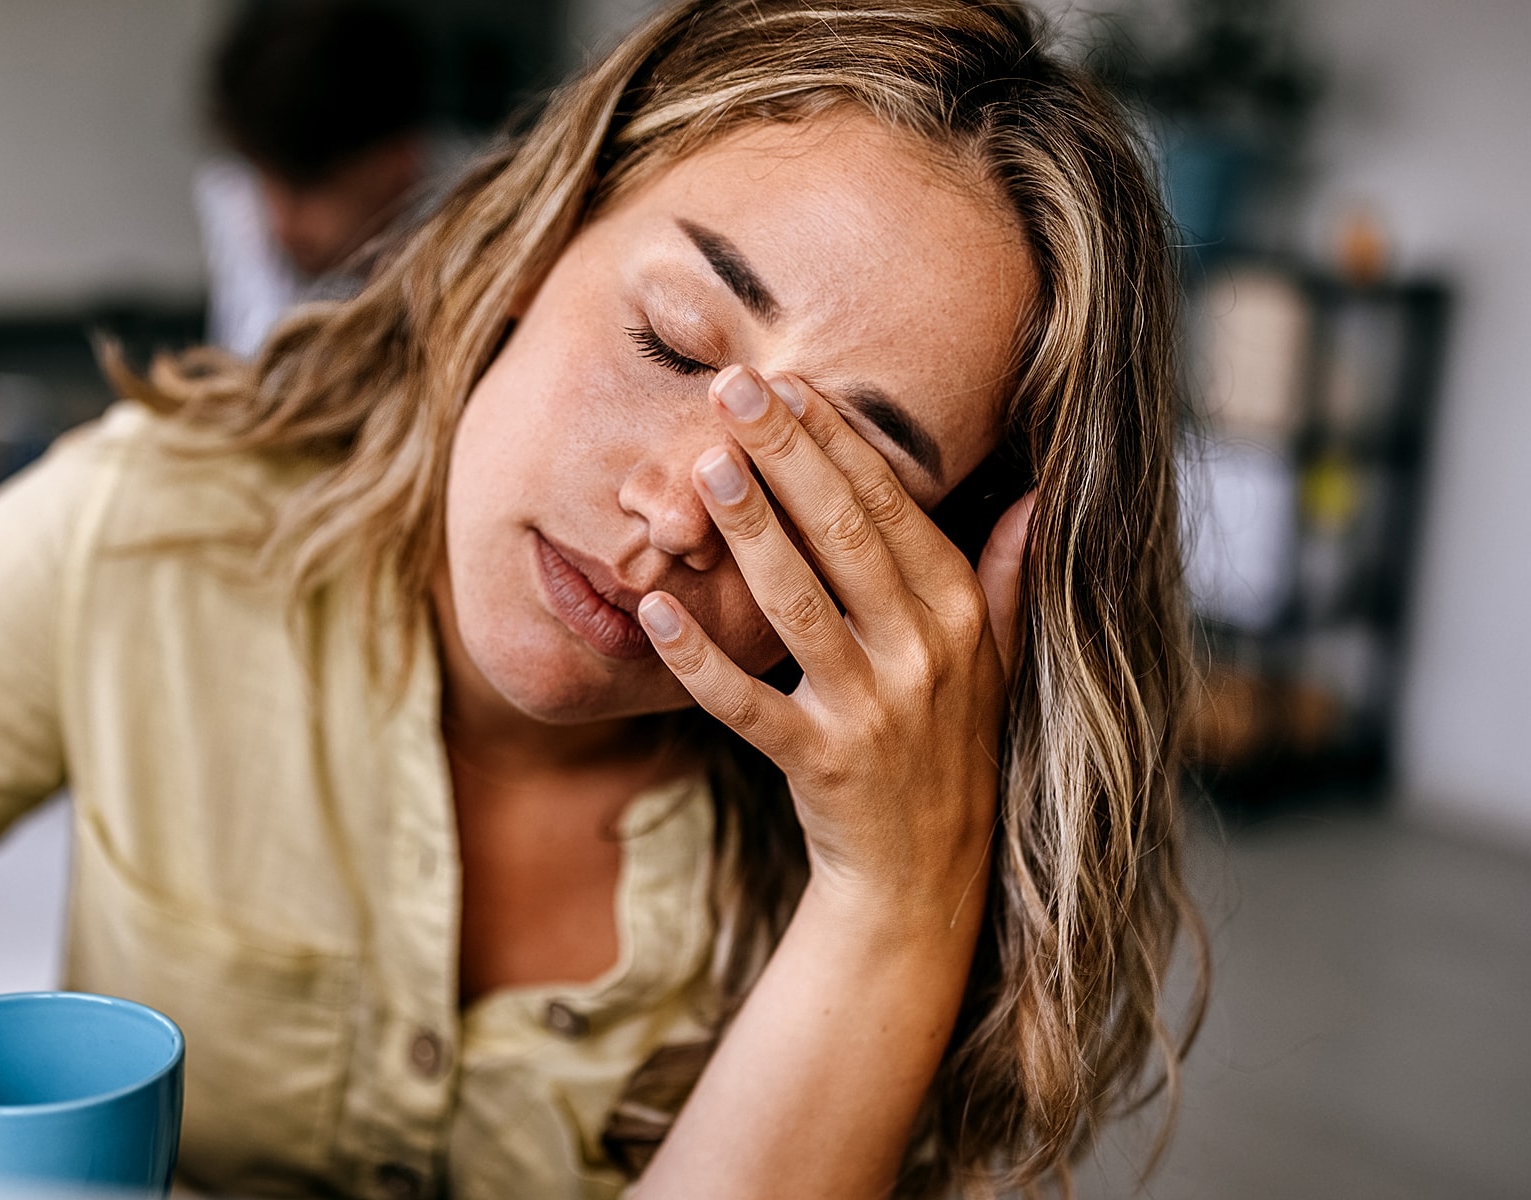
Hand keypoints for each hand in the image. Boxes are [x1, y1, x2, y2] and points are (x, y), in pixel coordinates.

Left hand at [639, 365, 1033, 916]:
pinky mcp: (820, 765)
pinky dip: (701, 661)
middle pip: (845, 537)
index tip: (790, 383)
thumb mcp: (997, 661)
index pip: (893, 508)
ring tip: (705, 466)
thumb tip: (1038, 497)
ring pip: (799, 606)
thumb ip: (1009, 576)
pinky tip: (655, 614)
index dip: (840, 442)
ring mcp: (873, 712)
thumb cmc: (951, 750)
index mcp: (960, 613)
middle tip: (733, 390)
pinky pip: (749, 706)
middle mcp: (924, 654)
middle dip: (787, 457)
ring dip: (750, 533)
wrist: (926, 878)